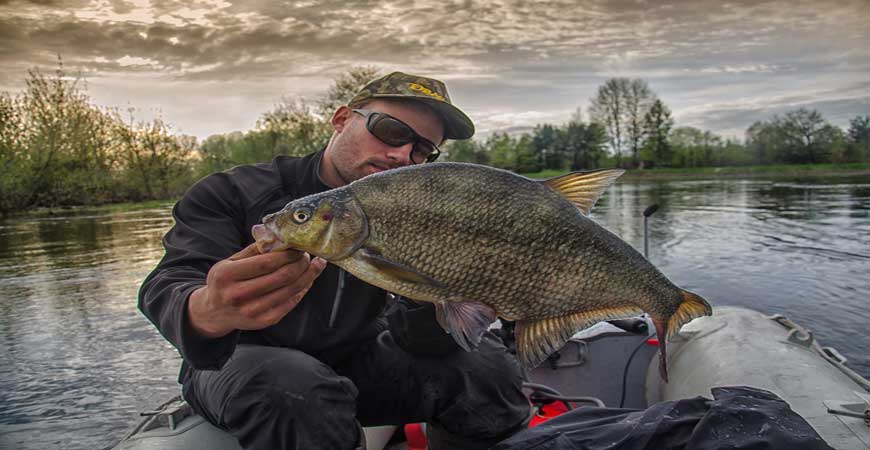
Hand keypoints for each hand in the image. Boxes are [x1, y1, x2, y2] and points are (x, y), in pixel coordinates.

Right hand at [187, 243, 326, 337]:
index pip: (265, 263)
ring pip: (290, 290)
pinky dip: (303, 289)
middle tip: (307, 255)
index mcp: (226, 275)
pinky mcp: (264, 321)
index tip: (298, 247)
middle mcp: (237, 295)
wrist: (215, 312)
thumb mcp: (230, 261)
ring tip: (315, 265)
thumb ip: (254, 249)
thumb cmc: (226, 281)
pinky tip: (308, 279)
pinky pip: (290, 303)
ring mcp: (251, 311)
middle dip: (301, 264)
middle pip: (281, 277)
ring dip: (308, 276)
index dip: (287, 254)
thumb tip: (280, 236)